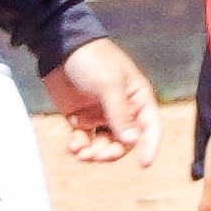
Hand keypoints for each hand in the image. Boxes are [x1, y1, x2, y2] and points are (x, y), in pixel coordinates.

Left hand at [42, 38, 159, 166]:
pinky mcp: (81, 117)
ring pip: (104, 144)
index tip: (144, 164)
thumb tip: (132, 141)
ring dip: (94, 152)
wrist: (60, 47)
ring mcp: (101, 114)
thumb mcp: (109, 84)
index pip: (150, 126)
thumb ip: (120, 113)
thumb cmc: (92, 59)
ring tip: (81, 152)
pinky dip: (80, 145)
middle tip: (98, 156)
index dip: (150, 146)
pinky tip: (73, 147)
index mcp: (137, 97)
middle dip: (112, 152)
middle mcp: (122, 109)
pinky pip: (85, 139)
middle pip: (124, 141)